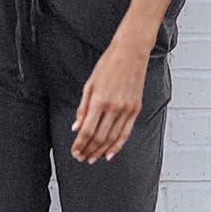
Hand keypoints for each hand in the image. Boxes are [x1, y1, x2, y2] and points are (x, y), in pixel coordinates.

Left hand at [70, 36, 150, 164]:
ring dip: (101, 151)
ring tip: (92, 158)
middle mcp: (114, 107)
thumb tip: (76, 127)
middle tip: (81, 158)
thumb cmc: (108, 65)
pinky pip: (126, 132)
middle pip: (99, 137)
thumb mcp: (90, 84)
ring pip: (112, 138)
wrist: (131, 53)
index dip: (80, 144)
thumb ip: (83, 108)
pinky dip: (117, 145)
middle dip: (88, 150)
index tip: (75, 151)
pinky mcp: (135, 109)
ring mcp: (127, 109)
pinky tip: (109, 153)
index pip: (87, 130)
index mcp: (100, 100)